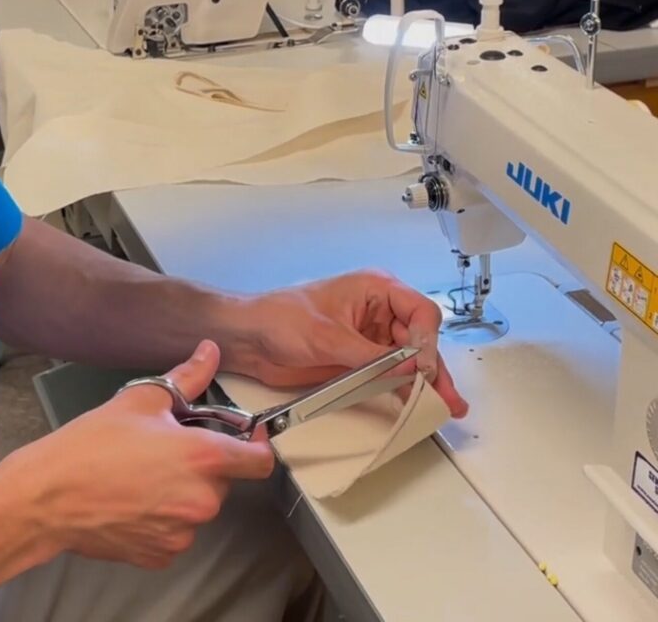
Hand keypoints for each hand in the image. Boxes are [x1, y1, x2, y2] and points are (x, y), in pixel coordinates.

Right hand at [12, 340, 273, 569]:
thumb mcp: (141, 400)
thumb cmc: (92, 443)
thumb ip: (186, 377)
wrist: (48, 496)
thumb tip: (210, 352)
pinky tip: (132, 498)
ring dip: (182, 489)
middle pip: (222, 479)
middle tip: (167, 446)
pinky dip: (163, 515)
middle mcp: (201, 500)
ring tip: (143, 472)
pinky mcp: (162, 555)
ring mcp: (183, 533)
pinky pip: (176, 530)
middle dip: (202, 462)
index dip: (258, 446)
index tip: (245, 435)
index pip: (260, 461)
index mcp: (203, 458)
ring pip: (197, 505)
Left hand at [234, 270, 467, 417]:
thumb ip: (371, 356)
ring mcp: (370, 338)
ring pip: (410, 361)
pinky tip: (417, 405)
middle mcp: (378, 312)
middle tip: (447, 398)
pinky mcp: (360, 361)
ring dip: (426, 383)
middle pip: (420, 339)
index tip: (422, 367)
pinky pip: (390, 375)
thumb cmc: (280, 319)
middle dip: (434, 368)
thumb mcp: (327, 336)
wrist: (250, 339)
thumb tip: (408, 370)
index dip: (427, 340)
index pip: (419, 311)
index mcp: (375, 289)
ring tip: (444, 407)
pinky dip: (404, 390)